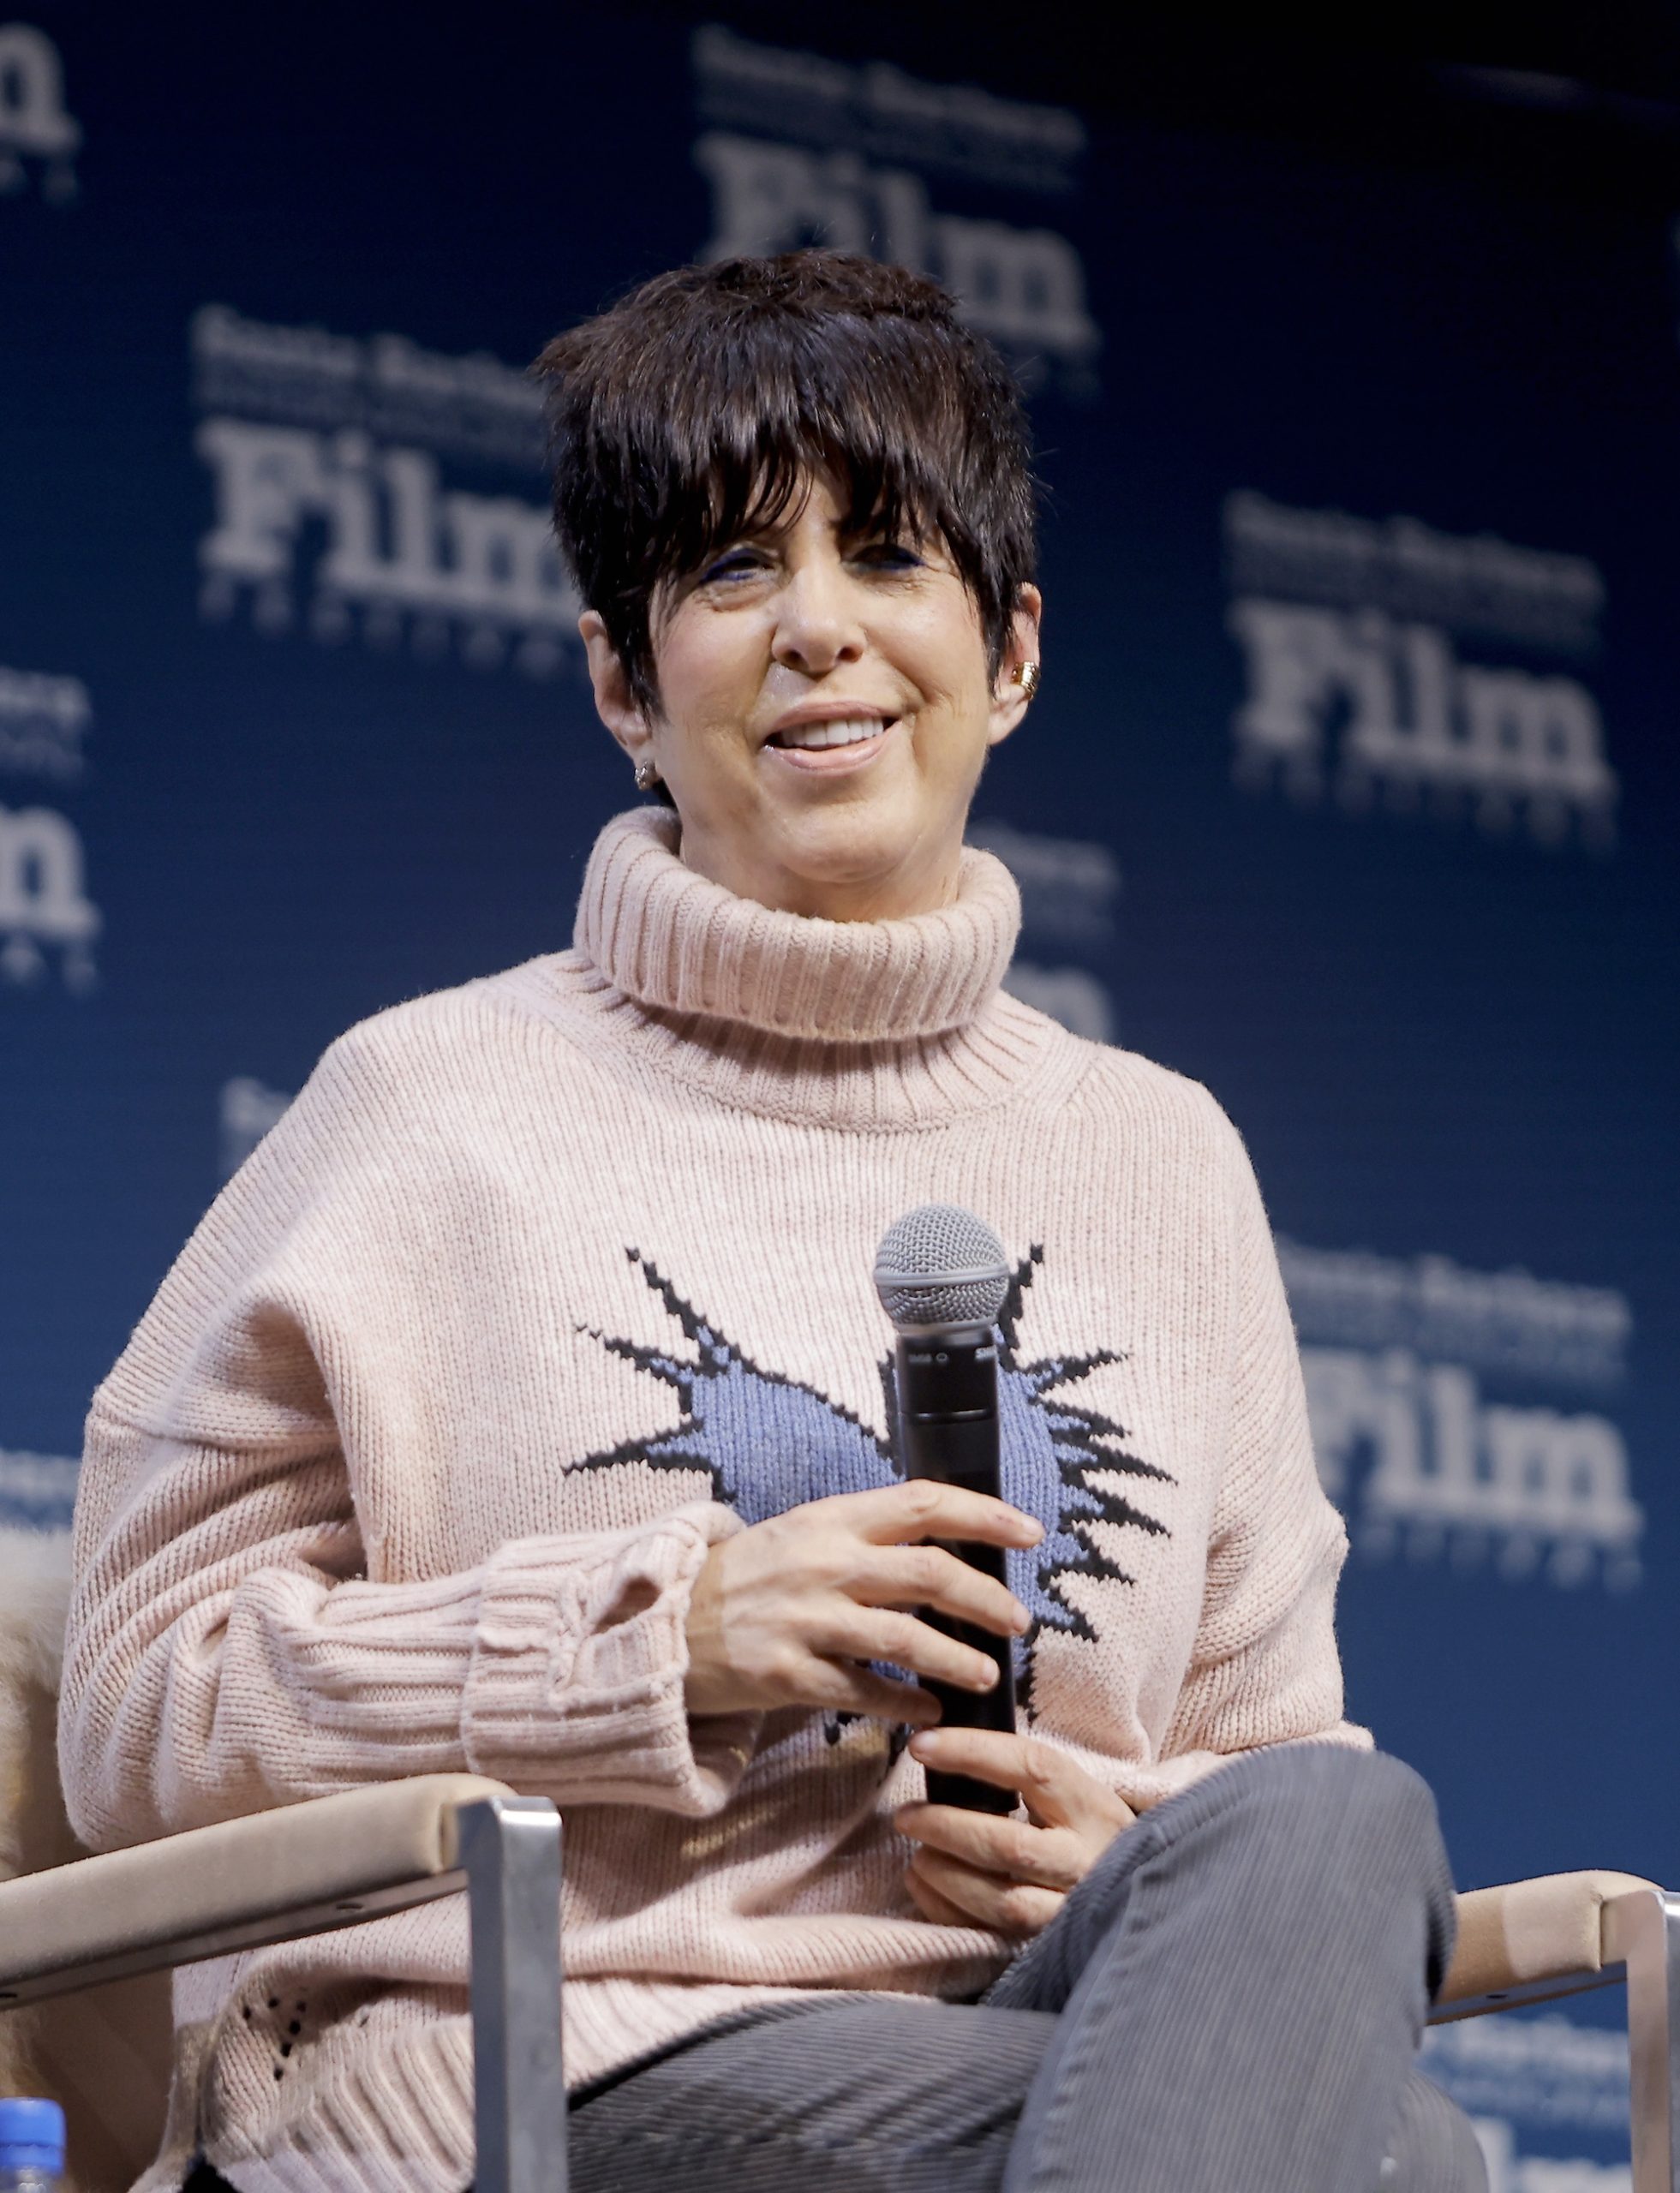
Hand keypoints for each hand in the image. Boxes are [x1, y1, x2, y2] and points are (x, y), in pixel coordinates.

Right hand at [684, 1481, 1042, 1721]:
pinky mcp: (786, 1674)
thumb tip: (948, 1551)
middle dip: (987, 1597)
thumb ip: (866, 1538)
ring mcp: (803, 1620)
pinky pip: (863, 1692)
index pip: (923, 1503)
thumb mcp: (804, 1534)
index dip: (984, 1515)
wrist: (666, 1623)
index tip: (1030, 1532)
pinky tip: (928, 1710)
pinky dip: (905, 1703)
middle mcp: (822, 1564)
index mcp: (831, 1520)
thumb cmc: (749, 1578)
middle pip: (928, 1573)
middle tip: (1018, 1620)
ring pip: (905, 1637)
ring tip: (986, 1675)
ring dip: (956, 1659)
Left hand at [895, 1726, 1135, 1935]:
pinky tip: (923, 1884)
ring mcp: (1071, 1912)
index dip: (973, 1751)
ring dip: (946, 1874)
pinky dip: (946, 1909)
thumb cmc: (1087, 1836)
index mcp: (1093, 1809)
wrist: (1139, 1901)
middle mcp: (1087, 1862)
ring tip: (917, 1853)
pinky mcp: (1049, 1949)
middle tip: (906, 1815)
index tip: (922, 1745)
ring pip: (1002, 1901)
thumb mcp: (1075, 1799)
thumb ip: (1026, 1777)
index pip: (1033, 1767)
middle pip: (1009, 1844)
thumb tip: (946, 1745)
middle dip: (947, 1825)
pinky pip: (989, 1936)